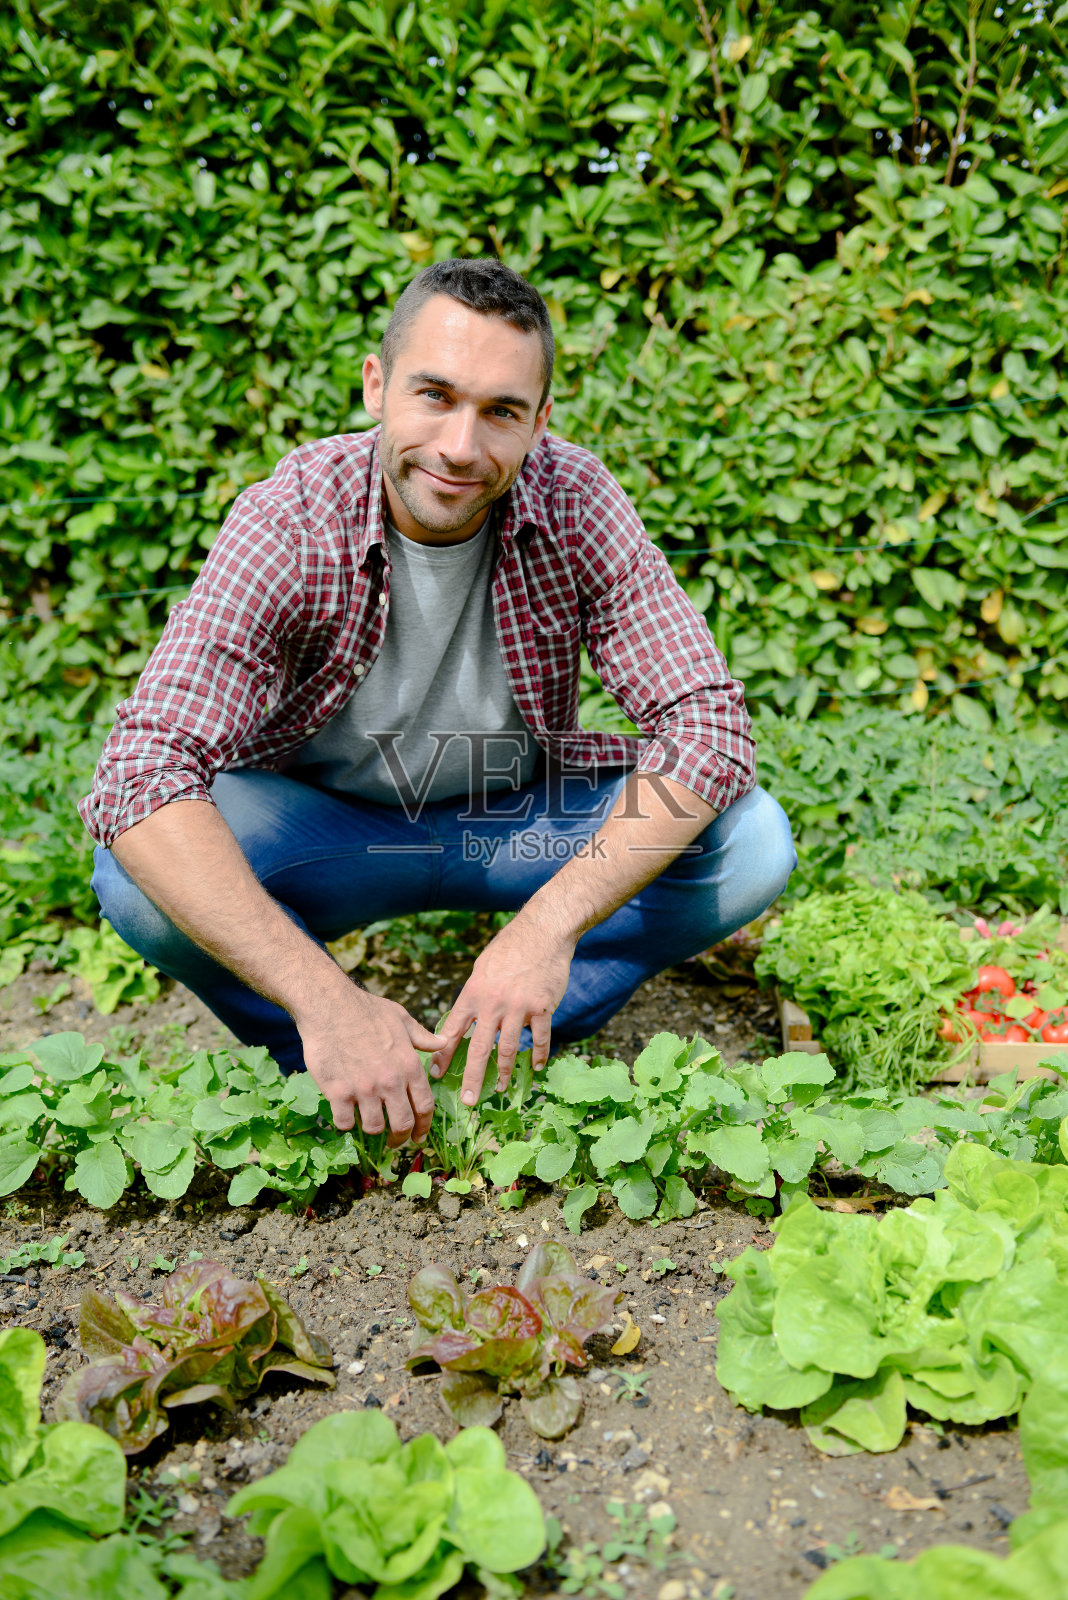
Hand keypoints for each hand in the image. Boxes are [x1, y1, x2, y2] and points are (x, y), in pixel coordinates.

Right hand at [296, 984, 444, 1145]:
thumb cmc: (366, 1010)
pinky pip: (345, 1122)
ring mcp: (364, 1089)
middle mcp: (390, 1081)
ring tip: (369, 1123)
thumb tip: (443, 1042)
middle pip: (402, 1124)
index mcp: (409, 1065)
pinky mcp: (338, 1093)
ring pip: (374, 1127)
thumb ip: (422, 1036)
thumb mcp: (401, 1018)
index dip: (424, 1125)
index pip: (425, 1106)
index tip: (419, 1135)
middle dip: (400, 1138)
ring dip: (373, 1129)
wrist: (329, 1006)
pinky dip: (345, 1122)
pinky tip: (345, 1114)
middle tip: (395, 1141)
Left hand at [429, 917, 572, 1106]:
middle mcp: (493, 1003)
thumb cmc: (509, 948)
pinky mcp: (542, 1007)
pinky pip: (540, 1038)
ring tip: (499, 1088)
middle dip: (472, 1077)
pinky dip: (539, 1054)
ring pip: (509, 1048)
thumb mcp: (481, 968)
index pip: (453, 1030)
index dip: (443, 1054)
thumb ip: (474, 995)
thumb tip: (463, 1021)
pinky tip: (537, 1067)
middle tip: (468, 1100)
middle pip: (480, 1048)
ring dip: (503, 1072)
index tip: (435, 1074)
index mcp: (474, 993)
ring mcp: (519, 1007)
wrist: (542, 932)